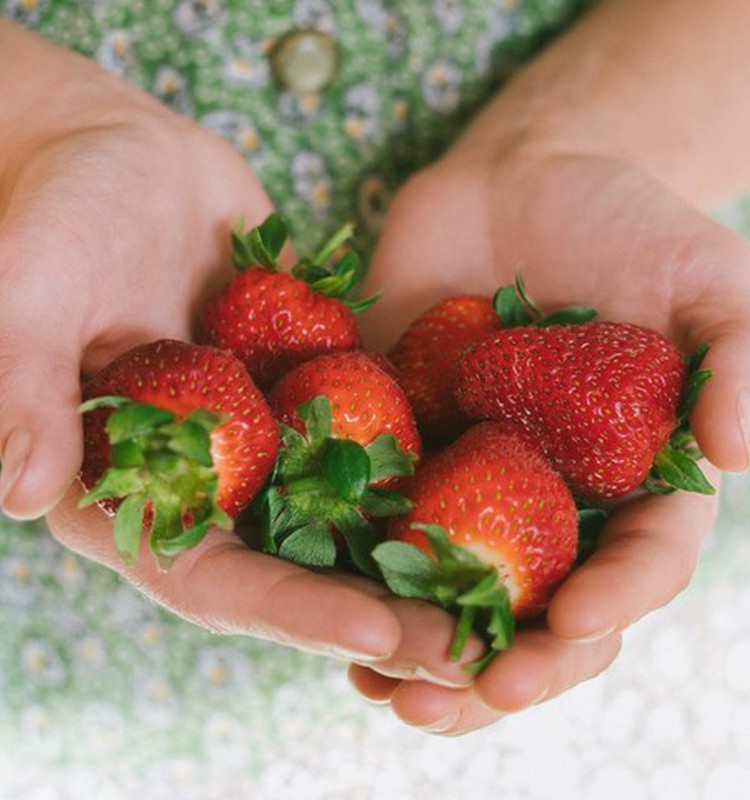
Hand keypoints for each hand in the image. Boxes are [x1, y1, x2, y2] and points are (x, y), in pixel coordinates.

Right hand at [0, 23, 465, 673]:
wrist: (111, 152)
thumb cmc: (50, 216)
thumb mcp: (27, 294)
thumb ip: (26, 389)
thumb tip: (20, 490)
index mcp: (129, 488)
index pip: (211, 576)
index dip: (292, 609)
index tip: (378, 631)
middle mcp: (205, 477)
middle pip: (298, 564)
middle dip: (381, 605)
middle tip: (471, 644)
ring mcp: (261, 432)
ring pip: (345, 508)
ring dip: (420, 547)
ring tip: (505, 585)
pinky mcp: (303, 380)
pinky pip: (367, 424)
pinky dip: (424, 456)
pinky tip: (501, 480)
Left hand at [354, 136, 735, 732]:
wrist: (520, 181)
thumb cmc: (625, 222)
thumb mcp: (705, 277)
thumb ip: (738, 358)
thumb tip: (738, 450)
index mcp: (630, 477)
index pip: (633, 564)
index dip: (610, 604)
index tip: (572, 626)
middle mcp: (549, 495)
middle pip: (534, 605)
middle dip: (503, 662)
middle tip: (456, 698)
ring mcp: (469, 476)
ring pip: (447, 587)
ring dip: (417, 647)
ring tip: (380, 690)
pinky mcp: (400, 442)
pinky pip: (372, 515)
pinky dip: (351, 566)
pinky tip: (319, 607)